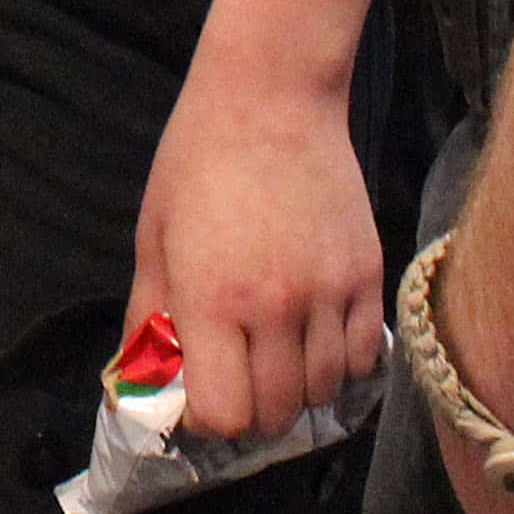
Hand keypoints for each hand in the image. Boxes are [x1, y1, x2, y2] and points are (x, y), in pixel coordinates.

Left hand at [125, 66, 381, 451]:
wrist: (271, 96)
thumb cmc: (197, 161)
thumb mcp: (154, 235)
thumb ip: (150, 317)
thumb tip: (146, 380)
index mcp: (211, 297)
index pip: (224, 415)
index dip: (210, 417)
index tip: (202, 390)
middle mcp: (273, 306)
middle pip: (276, 414)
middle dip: (252, 408)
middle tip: (240, 374)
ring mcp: (327, 292)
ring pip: (324, 392)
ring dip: (298, 387)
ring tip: (277, 351)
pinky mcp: (367, 274)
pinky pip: (364, 358)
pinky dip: (342, 362)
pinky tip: (317, 334)